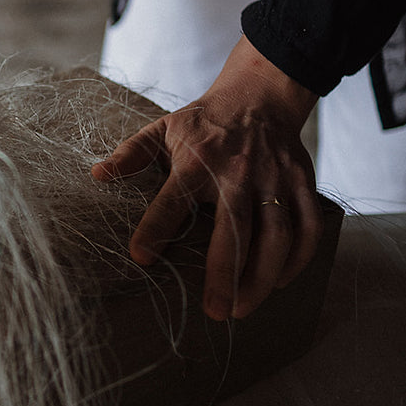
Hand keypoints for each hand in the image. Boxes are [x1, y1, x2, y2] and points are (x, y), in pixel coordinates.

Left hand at [91, 36, 322, 320]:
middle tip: (215, 310)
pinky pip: (308, 226)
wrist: (258, 95)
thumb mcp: (162, 129)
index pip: (174, 198)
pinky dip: (299, 259)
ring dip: (263, 276)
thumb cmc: (204, 121)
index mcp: (197, 160)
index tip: (141, 257)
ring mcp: (275, 178)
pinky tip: (279, 283)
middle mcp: (239, 171)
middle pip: (236, 227)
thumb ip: (132, 154)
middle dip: (225, 273)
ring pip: (277, 234)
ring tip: (243, 308)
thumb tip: (97, 174)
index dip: (157, 227)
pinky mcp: (302, 183)